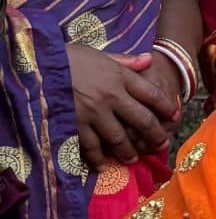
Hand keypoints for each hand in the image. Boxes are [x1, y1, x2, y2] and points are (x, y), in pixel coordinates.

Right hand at [68, 47, 180, 166]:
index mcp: (119, 77)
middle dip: (155, 135)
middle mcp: (111, 97)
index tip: (175, 115)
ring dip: (129, 151)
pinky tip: (103, 165)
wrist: (37, 64)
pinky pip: (91, 147)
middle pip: (142, 120)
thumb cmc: (67, 57)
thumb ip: (125, 60)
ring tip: (134, 158)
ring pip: (120, 138)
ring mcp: (93, 113)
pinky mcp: (75, 125)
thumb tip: (149, 60)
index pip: (151, 94)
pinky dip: (98, 159)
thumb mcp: (98, 53)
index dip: (166, 106)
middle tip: (161, 145)